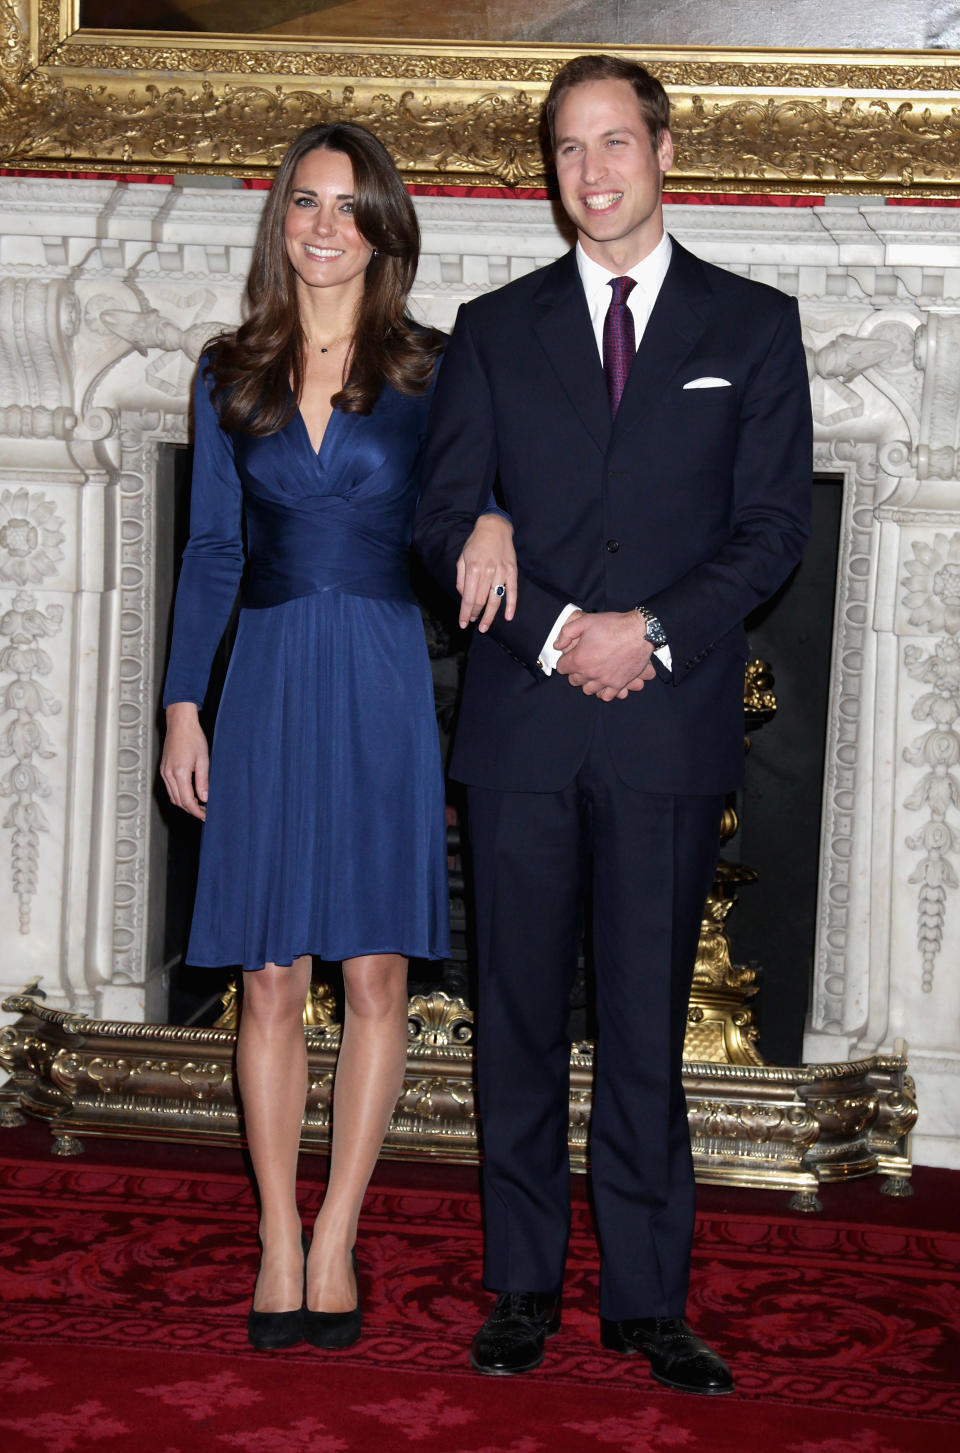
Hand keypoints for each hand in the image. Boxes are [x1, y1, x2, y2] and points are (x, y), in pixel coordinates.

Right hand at [160, 702, 209, 819]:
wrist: (180, 724)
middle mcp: (169, 774)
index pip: (187, 800)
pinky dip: (179, 795)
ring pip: (173, 797)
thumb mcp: (203, 760)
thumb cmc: (193, 738)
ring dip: (185, 804)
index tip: (206, 815)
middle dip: (192, 810)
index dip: (197, 811)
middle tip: (205, 813)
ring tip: (199, 806)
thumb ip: (203, 781)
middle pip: (178, 801)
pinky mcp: (164, 770)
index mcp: (179, 773)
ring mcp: (164, 772)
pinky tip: (189, 795)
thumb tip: (204, 798)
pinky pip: (170, 789)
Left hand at [456, 514, 516, 631]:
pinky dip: (511, 605)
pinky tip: (508, 617)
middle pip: (481, 601)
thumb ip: (461, 579)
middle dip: (476, 615)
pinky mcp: (512, 571)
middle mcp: (487, 572)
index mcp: (473, 569)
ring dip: (490, 616)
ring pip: (496, 600)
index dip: (465, 613)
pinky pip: (513, 591)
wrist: (494, 527)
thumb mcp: (462, 558)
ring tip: (485, 627)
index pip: (468, 598)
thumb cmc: (476, 543)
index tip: (463, 623)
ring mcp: (501, 572)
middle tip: (473, 623)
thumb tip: (464, 597)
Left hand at [555, 611, 656, 700]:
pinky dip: (603, 691)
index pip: (561, 668)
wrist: (639, 632)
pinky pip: (607, 696)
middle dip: (575, 672)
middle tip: (583, 662)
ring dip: (588, 682)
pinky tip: (604, 683)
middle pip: (574, 680)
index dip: (565, 660)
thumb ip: (566, 633)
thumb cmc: (613, 625)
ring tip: (593, 672)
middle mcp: (590, 673)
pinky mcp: (618, 684)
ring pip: (588, 690)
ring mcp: (605, 681)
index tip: (571, 656)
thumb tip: (557, 646)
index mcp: (579, 659)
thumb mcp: (585, 621)